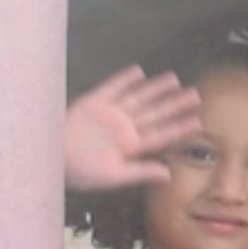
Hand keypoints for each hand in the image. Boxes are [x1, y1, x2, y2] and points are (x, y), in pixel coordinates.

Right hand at [64, 67, 202, 191]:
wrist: (49, 160)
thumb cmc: (79, 173)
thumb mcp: (113, 176)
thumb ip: (140, 172)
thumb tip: (169, 176)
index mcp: (130, 147)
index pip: (160, 136)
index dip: (179, 128)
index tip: (198, 122)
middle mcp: (123, 129)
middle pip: (154, 114)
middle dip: (174, 104)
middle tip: (196, 95)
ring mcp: (108, 115)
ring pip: (138, 98)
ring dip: (155, 89)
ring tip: (175, 79)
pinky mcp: (91, 104)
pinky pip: (110, 88)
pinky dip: (123, 80)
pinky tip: (139, 72)